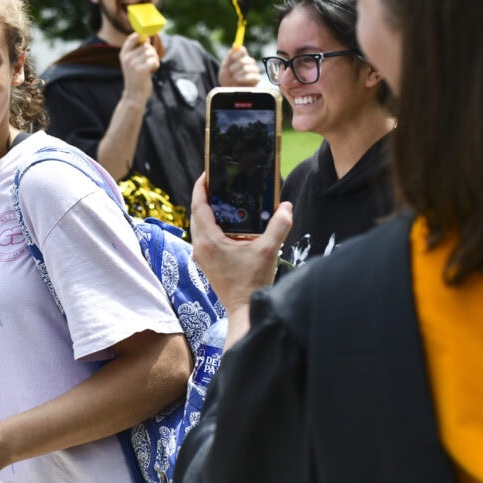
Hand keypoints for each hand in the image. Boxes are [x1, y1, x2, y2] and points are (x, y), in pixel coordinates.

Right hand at [120, 33, 159, 101]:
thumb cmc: (136, 78)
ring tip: (151, 67)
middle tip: (150, 61)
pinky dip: (156, 65)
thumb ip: (138, 51)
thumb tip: (147, 39)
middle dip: (152, 52)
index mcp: (123, 54)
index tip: (146, 42)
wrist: (134, 95)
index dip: (141, 37)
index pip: (132, 38)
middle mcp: (127, 58)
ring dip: (155, 59)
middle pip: (146, 46)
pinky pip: (154, 61)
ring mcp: (133, 63)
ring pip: (151, 53)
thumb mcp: (132, 63)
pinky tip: (153, 70)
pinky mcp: (141, 70)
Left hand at [190, 173, 292, 313]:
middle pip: (196, 214)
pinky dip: (210, 225)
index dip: (201, 187)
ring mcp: (201, 256)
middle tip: (217, 183)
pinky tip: (226, 223)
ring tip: (221, 199)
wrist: (244, 308)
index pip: (198, 206)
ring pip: (198, 226)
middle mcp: (200, 247)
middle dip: (204, 197)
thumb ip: (279, 225)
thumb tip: (286, 206)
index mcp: (209, 241)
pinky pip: (203, 237)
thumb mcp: (269, 250)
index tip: (207, 174)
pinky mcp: (206, 263)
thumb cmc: (253, 282)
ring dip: (206, 212)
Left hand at [218, 46, 261, 87]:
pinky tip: (238, 80)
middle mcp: (249, 62)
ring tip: (234, 77)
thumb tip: (235, 45)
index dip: (237, 53)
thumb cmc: (226, 80)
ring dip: (239, 73)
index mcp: (241, 58)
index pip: (242, 50)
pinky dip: (244, 78)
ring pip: (248, 67)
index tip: (232, 58)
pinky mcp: (256, 79)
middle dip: (236, 66)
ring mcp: (254, 70)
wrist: (228, 92)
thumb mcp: (225, 67)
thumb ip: (230, 57)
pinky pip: (253, 76)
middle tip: (231, 71)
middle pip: (246, 59)